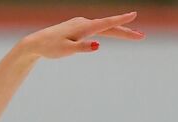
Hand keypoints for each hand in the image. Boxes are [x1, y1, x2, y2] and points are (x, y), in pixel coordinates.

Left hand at [19, 11, 143, 60]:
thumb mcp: (66, 51)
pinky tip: (111, 31)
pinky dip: (108, 30)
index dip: (121, 20)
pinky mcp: (77, 27)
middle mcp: (84, 22)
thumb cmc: (50, 48)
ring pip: (104, 27)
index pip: (106, 24)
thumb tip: (98, 45)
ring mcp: (81, 24)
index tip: (135, 14)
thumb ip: (82, 48)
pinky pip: (97, 28)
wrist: (35, 43)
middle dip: (126, 31)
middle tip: (141, 36)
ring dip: (119, 30)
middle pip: (109, 27)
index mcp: (84, 27)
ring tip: (133, 35)